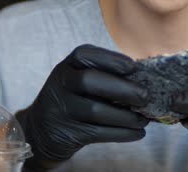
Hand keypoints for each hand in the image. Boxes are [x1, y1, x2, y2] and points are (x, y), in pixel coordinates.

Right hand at [16, 44, 148, 170]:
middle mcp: (61, 83)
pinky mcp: (66, 132)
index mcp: (68, 65)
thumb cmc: (75, 98)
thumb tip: (146, 80)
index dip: (111, 59)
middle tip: (145, 96)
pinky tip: (137, 132)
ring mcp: (61, 108)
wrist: (41, 129)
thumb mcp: (80, 79)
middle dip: (121, 88)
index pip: (85, 54)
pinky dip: (121, 133)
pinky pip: (97, 133)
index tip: (133, 67)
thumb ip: (106, 76)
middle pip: (89, 81)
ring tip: (144, 119)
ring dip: (125, 116)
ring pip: (95, 110)